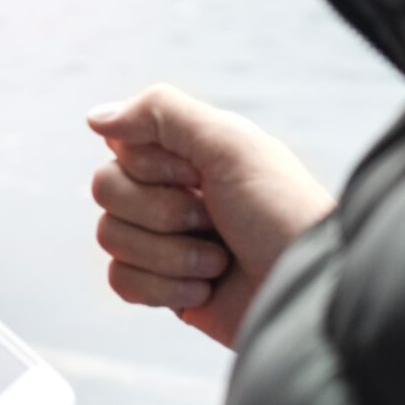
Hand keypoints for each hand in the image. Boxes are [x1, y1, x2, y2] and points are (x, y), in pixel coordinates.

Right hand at [87, 84, 335, 348]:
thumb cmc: (282, 213)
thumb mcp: (230, 143)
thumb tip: (94, 118)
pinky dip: (163, 289)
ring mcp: (165, 242)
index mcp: (187, 154)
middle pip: (105, 189)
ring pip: (110, 237)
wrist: (309, 292)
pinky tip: (205, 290)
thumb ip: (161, 112)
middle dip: (160, 213)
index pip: (120, 147)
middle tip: (212, 220)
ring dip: (170, 255)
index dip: (151, 166)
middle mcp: (171, 193)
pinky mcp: (163, 289)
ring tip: (219, 261)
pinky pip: (120, 281)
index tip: (199, 176)